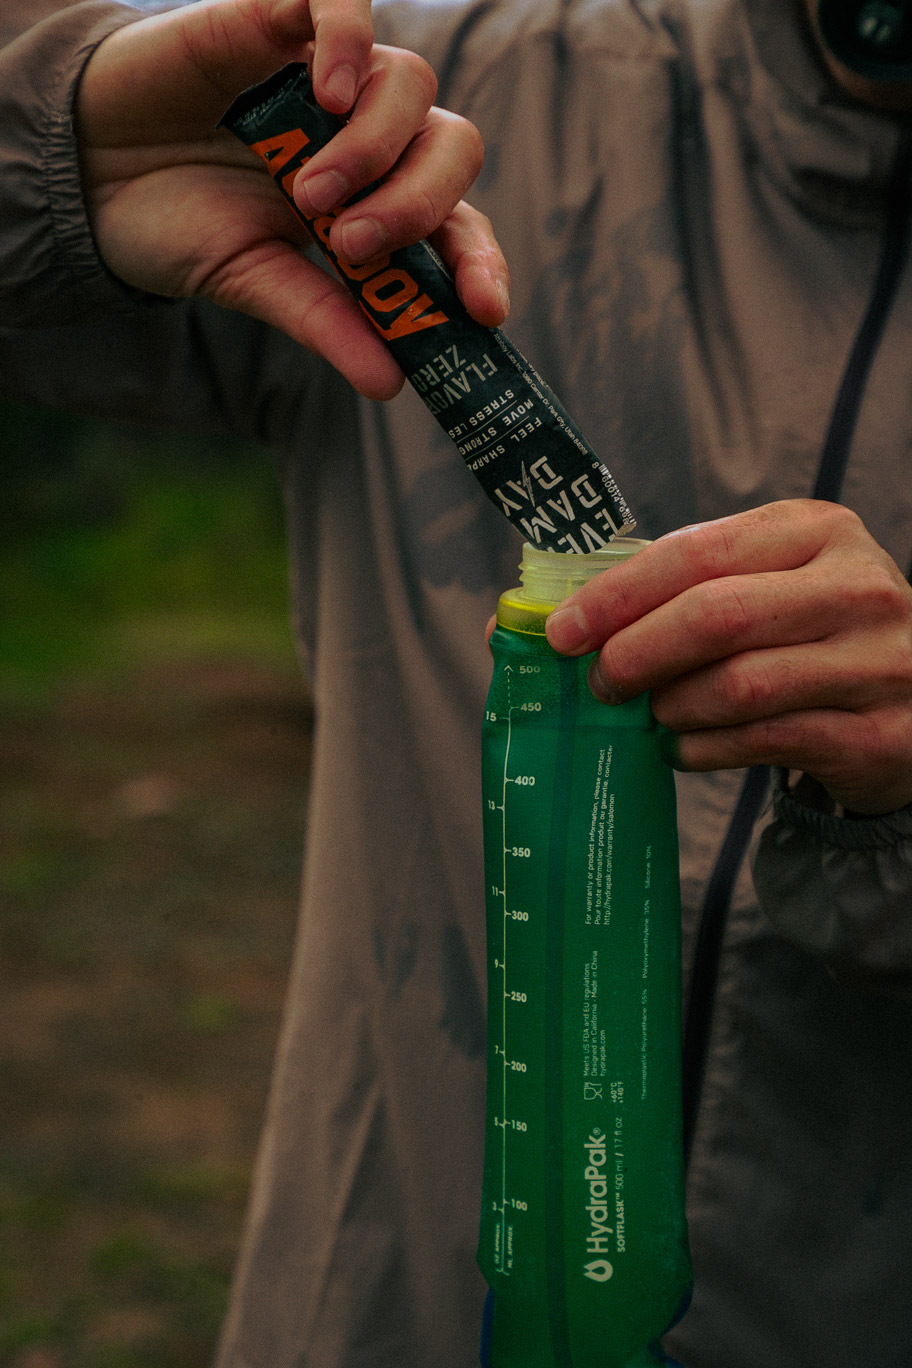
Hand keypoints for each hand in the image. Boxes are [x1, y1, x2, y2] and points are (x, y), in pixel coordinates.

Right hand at [76, 0, 508, 397]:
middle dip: (420, 203)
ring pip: (408, 83)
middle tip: (356, 243)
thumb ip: (327, 322)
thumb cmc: (180, 227)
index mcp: (378, 203)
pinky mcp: (278, 20)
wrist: (89, 175)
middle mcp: (370, 136)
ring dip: (373, 147)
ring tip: (308, 193)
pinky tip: (325, 90)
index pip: (460, 224)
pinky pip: (341, 0)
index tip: (483, 311)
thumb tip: (391, 383)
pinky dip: (349, 37)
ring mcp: (329, 77)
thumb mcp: (257, 284)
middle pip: (453, 146)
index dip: (481, 262)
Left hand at [544, 501, 911, 814]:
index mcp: (818, 530)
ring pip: (738, 686)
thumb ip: (679, 589)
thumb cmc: (812, 631)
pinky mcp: (878, 735)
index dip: (618, 594)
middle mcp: (858, 587)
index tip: (562, 631)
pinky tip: (683, 747)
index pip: (697, 552)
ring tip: (654, 714)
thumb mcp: (768, 583)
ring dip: (673, 707)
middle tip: (600, 682)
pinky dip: (704, 749)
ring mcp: (878, 662)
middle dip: (636, 653)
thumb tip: (547, 623)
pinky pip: (764, 741)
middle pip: (715, 615)